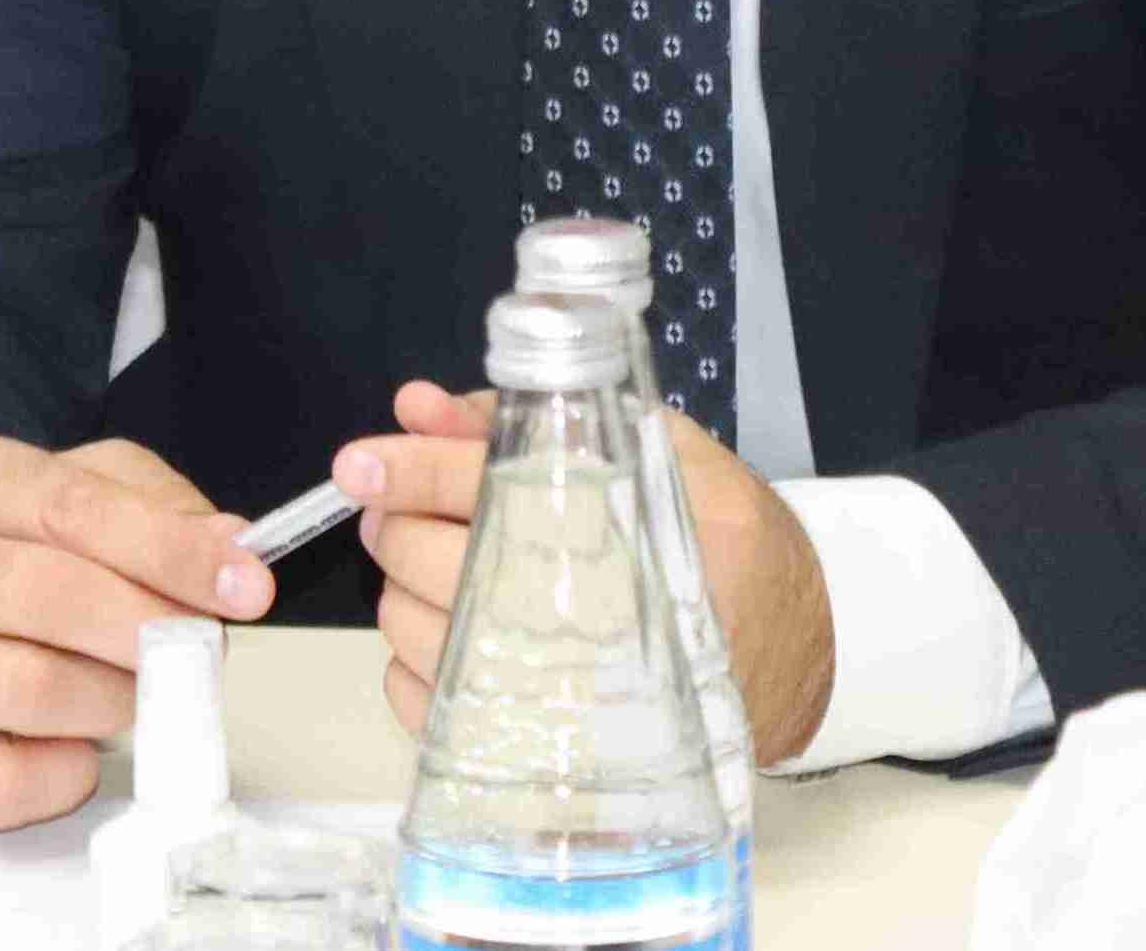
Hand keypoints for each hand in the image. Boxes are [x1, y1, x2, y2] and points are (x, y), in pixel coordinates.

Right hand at [0, 436, 275, 831]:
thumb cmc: (9, 560)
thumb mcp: (78, 494)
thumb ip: (155, 506)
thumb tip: (230, 543)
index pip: (77, 507)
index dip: (172, 551)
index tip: (248, 587)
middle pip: (55, 597)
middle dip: (152, 630)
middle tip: (200, 652)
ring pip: (36, 693)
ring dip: (114, 703)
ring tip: (130, 692)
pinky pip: (6, 782)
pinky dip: (65, 775)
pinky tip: (73, 747)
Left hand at [340, 378, 836, 761]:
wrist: (786, 642)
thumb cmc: (716, 532)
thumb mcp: (648, 444)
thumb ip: (523, 421)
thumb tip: (418, 405)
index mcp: (609, 521)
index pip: (477, 484)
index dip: (407, 467)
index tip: (359, 461)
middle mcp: (580, 610)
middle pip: (429, 561)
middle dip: (395, 524)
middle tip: (400, 508)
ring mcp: (556, 688)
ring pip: (417, 632)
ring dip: (400, 591)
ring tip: (433, 567)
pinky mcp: (539, 740)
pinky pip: (427, 706)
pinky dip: (412, 665)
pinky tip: (446, 633)